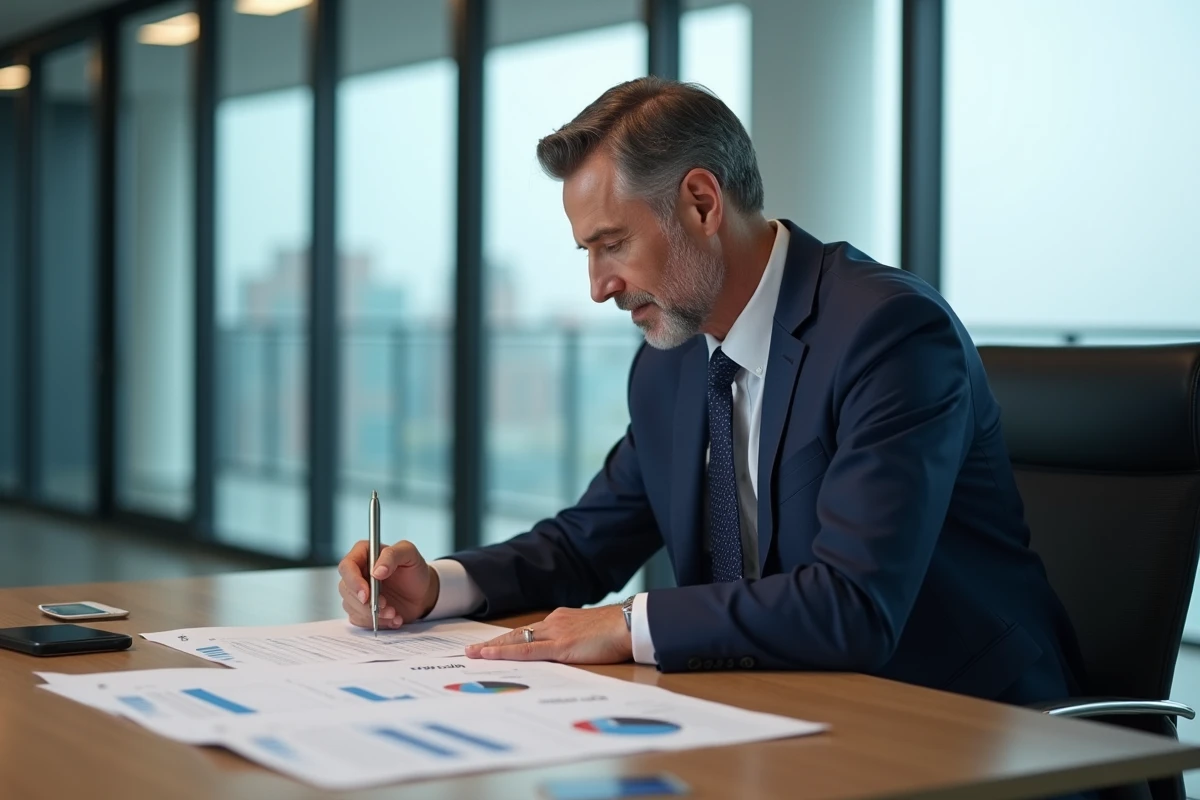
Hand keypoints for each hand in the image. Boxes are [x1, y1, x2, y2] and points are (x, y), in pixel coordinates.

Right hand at [337, 540, 440, 629]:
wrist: (422, 591)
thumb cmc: (414, 569)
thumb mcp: (409, 553)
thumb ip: (392, 555)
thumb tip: (376, 571)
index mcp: (363, 554)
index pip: (347, 567)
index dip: (353, 582)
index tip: (366, 595)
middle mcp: (356, 573)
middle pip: (346, 589)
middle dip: (366, 602)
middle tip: (386, 605)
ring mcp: (356, 592)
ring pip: (352, 607)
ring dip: (373, 614)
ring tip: (394, 612)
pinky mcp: (361, 609)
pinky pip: (361, 620)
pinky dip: (378, 622)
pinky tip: (394, 618)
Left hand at [464, 605, 631, 663]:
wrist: (632, 624)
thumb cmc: (619, 632)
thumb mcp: (592, 634)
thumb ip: (577, 641)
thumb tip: (570, 651)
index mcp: (562, 620)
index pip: (529, 631)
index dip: (509, 639)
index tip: (492, 645)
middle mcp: (554, 623)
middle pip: (516, 633)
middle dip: (493, 643)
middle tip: (470, 650)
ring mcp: (555, 633)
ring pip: (516, 640)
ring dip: (492, 648)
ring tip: (472, 654)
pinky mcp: (560, 646)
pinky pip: (526, 650)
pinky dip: (505, 652)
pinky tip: (489, 655)